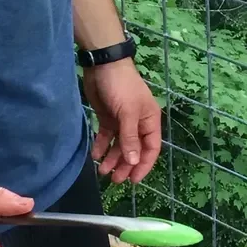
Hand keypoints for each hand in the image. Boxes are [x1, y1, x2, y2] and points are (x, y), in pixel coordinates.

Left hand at [84, 59, 161, 184]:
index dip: (143, 165)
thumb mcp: (128, 113)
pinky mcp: (107, 117)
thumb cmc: (121, 87)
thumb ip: (130, 138)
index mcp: (150, 121)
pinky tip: (95, 155)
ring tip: (102, 171)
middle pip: (133, 150)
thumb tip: (133, 162)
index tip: (133, 181)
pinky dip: (101, 146)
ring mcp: (122, 121)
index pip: (151, 148)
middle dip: (125, 165)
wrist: (103, 65)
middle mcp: (138, 123)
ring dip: (112, 158)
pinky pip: (106, 137)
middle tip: (114, 179)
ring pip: (119, 145)